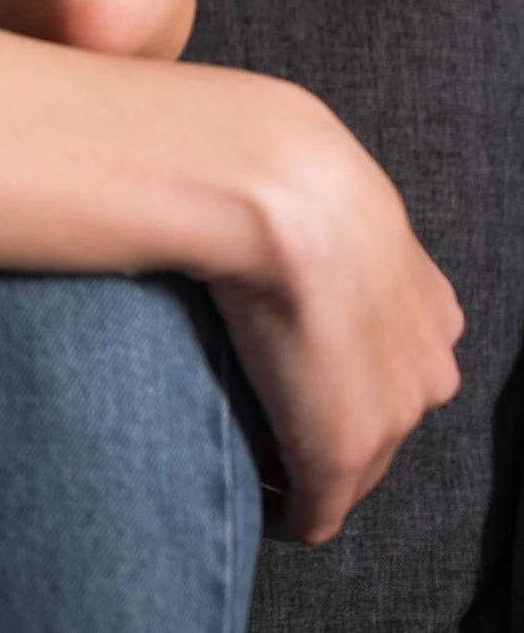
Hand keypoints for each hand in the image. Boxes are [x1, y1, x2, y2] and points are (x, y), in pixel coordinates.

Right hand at [208, 87, 463, 543]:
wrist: (277, 190)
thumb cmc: (278, 171)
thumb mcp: (321, 196)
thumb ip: (316, 225)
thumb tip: (271, 215)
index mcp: (430, 308)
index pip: (390, 371)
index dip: (334, 383)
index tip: (285, 381)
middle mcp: (428, 367)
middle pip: (380, 428)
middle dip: (322, 431)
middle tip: (262, 422)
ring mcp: (392, 413)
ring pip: (350, 469)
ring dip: (303, 468)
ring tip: (252, 454)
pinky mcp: (341, 450)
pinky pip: (317, 509)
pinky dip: (289, 512)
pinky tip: (256, 497)